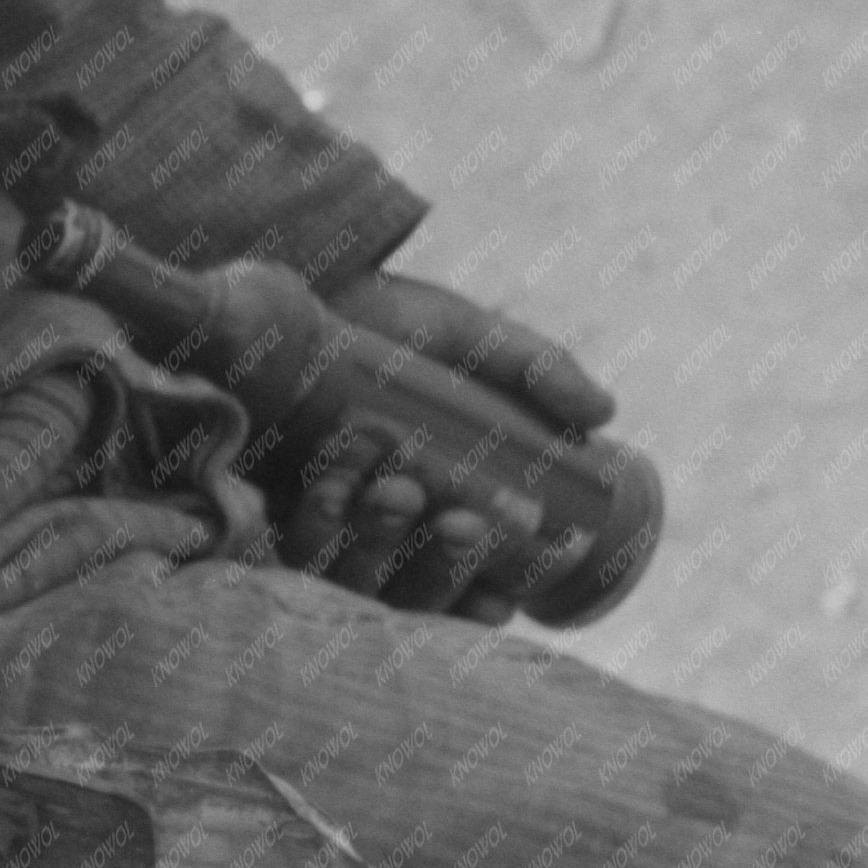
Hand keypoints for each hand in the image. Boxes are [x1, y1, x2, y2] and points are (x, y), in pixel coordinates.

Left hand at [276, 269, 616, 623]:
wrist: (298, 279)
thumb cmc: (392, 320)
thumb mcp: (468, 337)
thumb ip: (532, 367)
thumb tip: (604, 412)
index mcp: (441, 513)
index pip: (478, 581)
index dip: (503, 586)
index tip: (526, 579)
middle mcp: (380, 535)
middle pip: (416, 588)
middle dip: (442, 563)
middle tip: (459, 519)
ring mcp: (322, 527)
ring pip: (353, 576)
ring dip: (380, 545)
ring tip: (395, 490)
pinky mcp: (262, 506)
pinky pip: (286, 546)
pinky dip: (313, 526)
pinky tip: (329, 491)